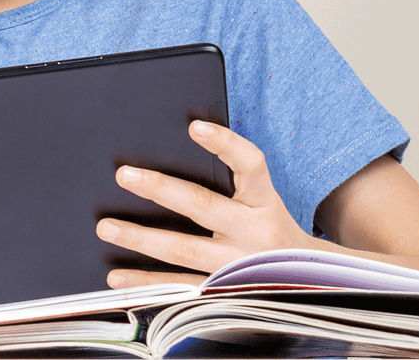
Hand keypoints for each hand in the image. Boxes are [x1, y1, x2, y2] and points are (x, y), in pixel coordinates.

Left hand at [96, 120, 315, 286]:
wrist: (313, 284)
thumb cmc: (272, 231)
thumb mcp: (263, 203)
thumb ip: (232, 183)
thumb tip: (178, 154)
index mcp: (264, 202)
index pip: (250, 165)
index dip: (225, 143)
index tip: (194, 127)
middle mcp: (253, 231)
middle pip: (202, 205)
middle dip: (159, 189)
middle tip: (123, 175)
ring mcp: (239, 265)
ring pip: (184, 249)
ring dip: (141, 238)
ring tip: (106, 228)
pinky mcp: (225, 292)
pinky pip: (180, 287)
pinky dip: (146, 283)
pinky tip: (117, 278)